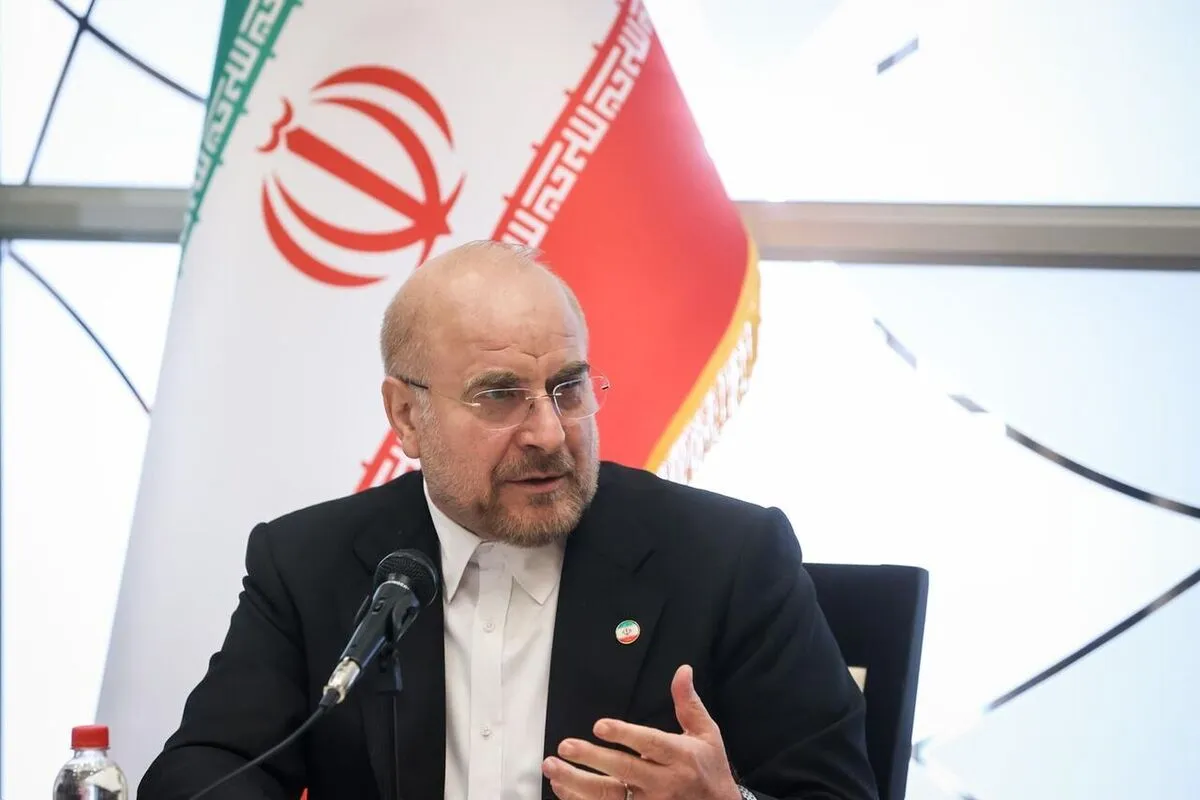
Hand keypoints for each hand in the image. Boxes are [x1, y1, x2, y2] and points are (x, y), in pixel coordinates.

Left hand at [542, 664, 740, 799]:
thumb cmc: (709, 769)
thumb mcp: (706, 734)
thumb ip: (688, 703)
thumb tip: (682, 670)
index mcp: (680, 757)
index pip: (650, 744)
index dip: (625, 735)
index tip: (600, 725)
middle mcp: (663, 782)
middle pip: (624, 770)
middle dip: (592, 758)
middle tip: (565, 746)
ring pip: (608, 796)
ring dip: (576, 783)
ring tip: (552, 767)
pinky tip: (562, 788)